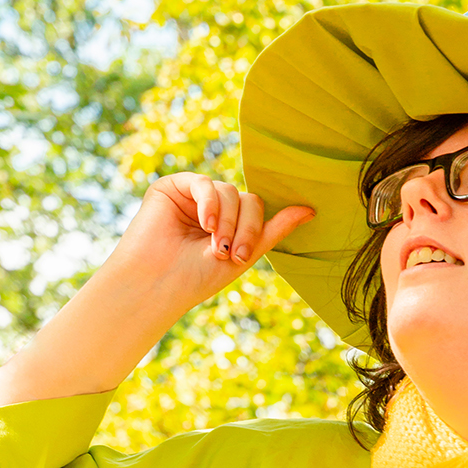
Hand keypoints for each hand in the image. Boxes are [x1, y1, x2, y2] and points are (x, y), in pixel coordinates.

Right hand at [117, 173, 314, 311]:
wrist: (157, 285)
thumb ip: (273, 231)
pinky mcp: (171, 188)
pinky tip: (205, 224)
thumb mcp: (243, 254)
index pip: (254, 209)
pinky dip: (209, 202)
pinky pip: (202, 182)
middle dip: (242, 226)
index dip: (253, 229)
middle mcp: (211, 207)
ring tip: (213, 245)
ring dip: (226, 220)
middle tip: (227, 253)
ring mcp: (191, 196)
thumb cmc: (195, 277)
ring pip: (227, 190)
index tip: (240, 258)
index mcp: (227, 223)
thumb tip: (310, 210)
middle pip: (245, 198)